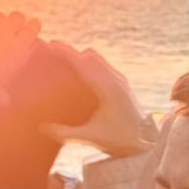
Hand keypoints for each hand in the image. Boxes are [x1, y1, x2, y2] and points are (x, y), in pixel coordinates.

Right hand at [40, 42, 154, 156]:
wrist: (147, 143)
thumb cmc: (120, 140)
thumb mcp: (90, 137)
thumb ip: (65, 133)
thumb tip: (41, 128)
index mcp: (107, 89)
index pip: (83, 64)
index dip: (66, 53)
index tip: (52, 44)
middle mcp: (115, 80)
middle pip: (90, 57)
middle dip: (71, 52)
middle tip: (53, 50)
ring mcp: (121, 81)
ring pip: (98, 60)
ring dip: (81, 57)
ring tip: (64, 58)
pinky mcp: (123, 86)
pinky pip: (104, 66)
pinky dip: (91, 64)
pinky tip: (82, 71)